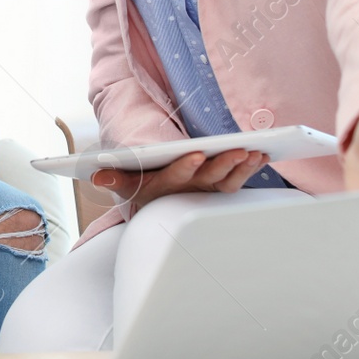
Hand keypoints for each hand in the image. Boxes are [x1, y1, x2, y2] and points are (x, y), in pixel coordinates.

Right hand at [90, 147, 266, 211]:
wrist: (158, 207)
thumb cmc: (143, 186)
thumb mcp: (127, 184)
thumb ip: (114, 178)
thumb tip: (96, 176)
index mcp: (164, 188)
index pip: (175, 178)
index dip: (186, 167)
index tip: (197, 154)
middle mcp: (188, 192)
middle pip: (208, 179)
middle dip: (224, 165)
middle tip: (240, 151)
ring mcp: (206, 191)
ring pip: (228, 183)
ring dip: (243, 169)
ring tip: (256, 153)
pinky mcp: (220, 189)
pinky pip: (238, 181)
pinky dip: (250, 169)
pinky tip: (262, 156)